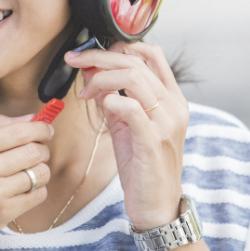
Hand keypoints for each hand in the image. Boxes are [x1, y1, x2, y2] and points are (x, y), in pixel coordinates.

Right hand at [0, 114, 52, 250]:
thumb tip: (31, 118)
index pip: (16, 131)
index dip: (39, 128)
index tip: (45, 129)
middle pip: (32, 150)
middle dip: (42, 149)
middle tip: (39, 151)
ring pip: (39, 173)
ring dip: (41, 171)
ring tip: (30, 173)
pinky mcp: (2, 215)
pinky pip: (38, 195)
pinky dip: (37, 190)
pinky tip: (23, 191)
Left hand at [65, 42, 188, 230]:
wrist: (156, 205)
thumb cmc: (143, 165)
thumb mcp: (125, 125)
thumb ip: (111, 96)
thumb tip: (90, 71)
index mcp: (172, 97)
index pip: (152, 53)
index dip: (119, 45)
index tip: (91, 51)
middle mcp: (174, 105)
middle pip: (136, 61)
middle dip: (99, 56)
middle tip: (75, 60)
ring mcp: (167, 122)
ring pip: (133, 77)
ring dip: (100, 77)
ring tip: (85, 91)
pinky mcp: (154, 140)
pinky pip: (130, 107)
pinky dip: (110, 99)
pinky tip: (99, 104)